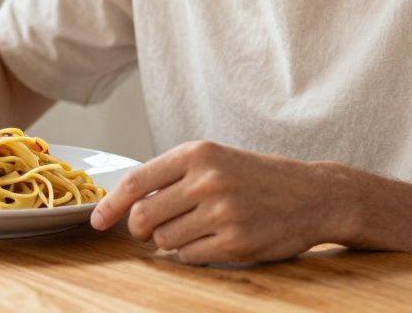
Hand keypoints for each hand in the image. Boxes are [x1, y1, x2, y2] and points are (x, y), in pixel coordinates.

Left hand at [92, 140, 348, 264]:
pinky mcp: (236, 242)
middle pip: (143, 218)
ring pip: (164, 240)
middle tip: (150, 230)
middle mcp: (207, 180)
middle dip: (139, 229)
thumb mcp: (215, 160)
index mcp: (197, 154)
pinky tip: (214, 240)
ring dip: (171, 241)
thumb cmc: (257, 177)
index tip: (97, 221)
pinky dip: (193, 254)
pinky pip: (189, 257)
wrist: (314, 194)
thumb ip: (173, 177)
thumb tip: (125, 204)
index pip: (136, 182)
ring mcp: (222, 212)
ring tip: (197, 228)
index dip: (110, 205)